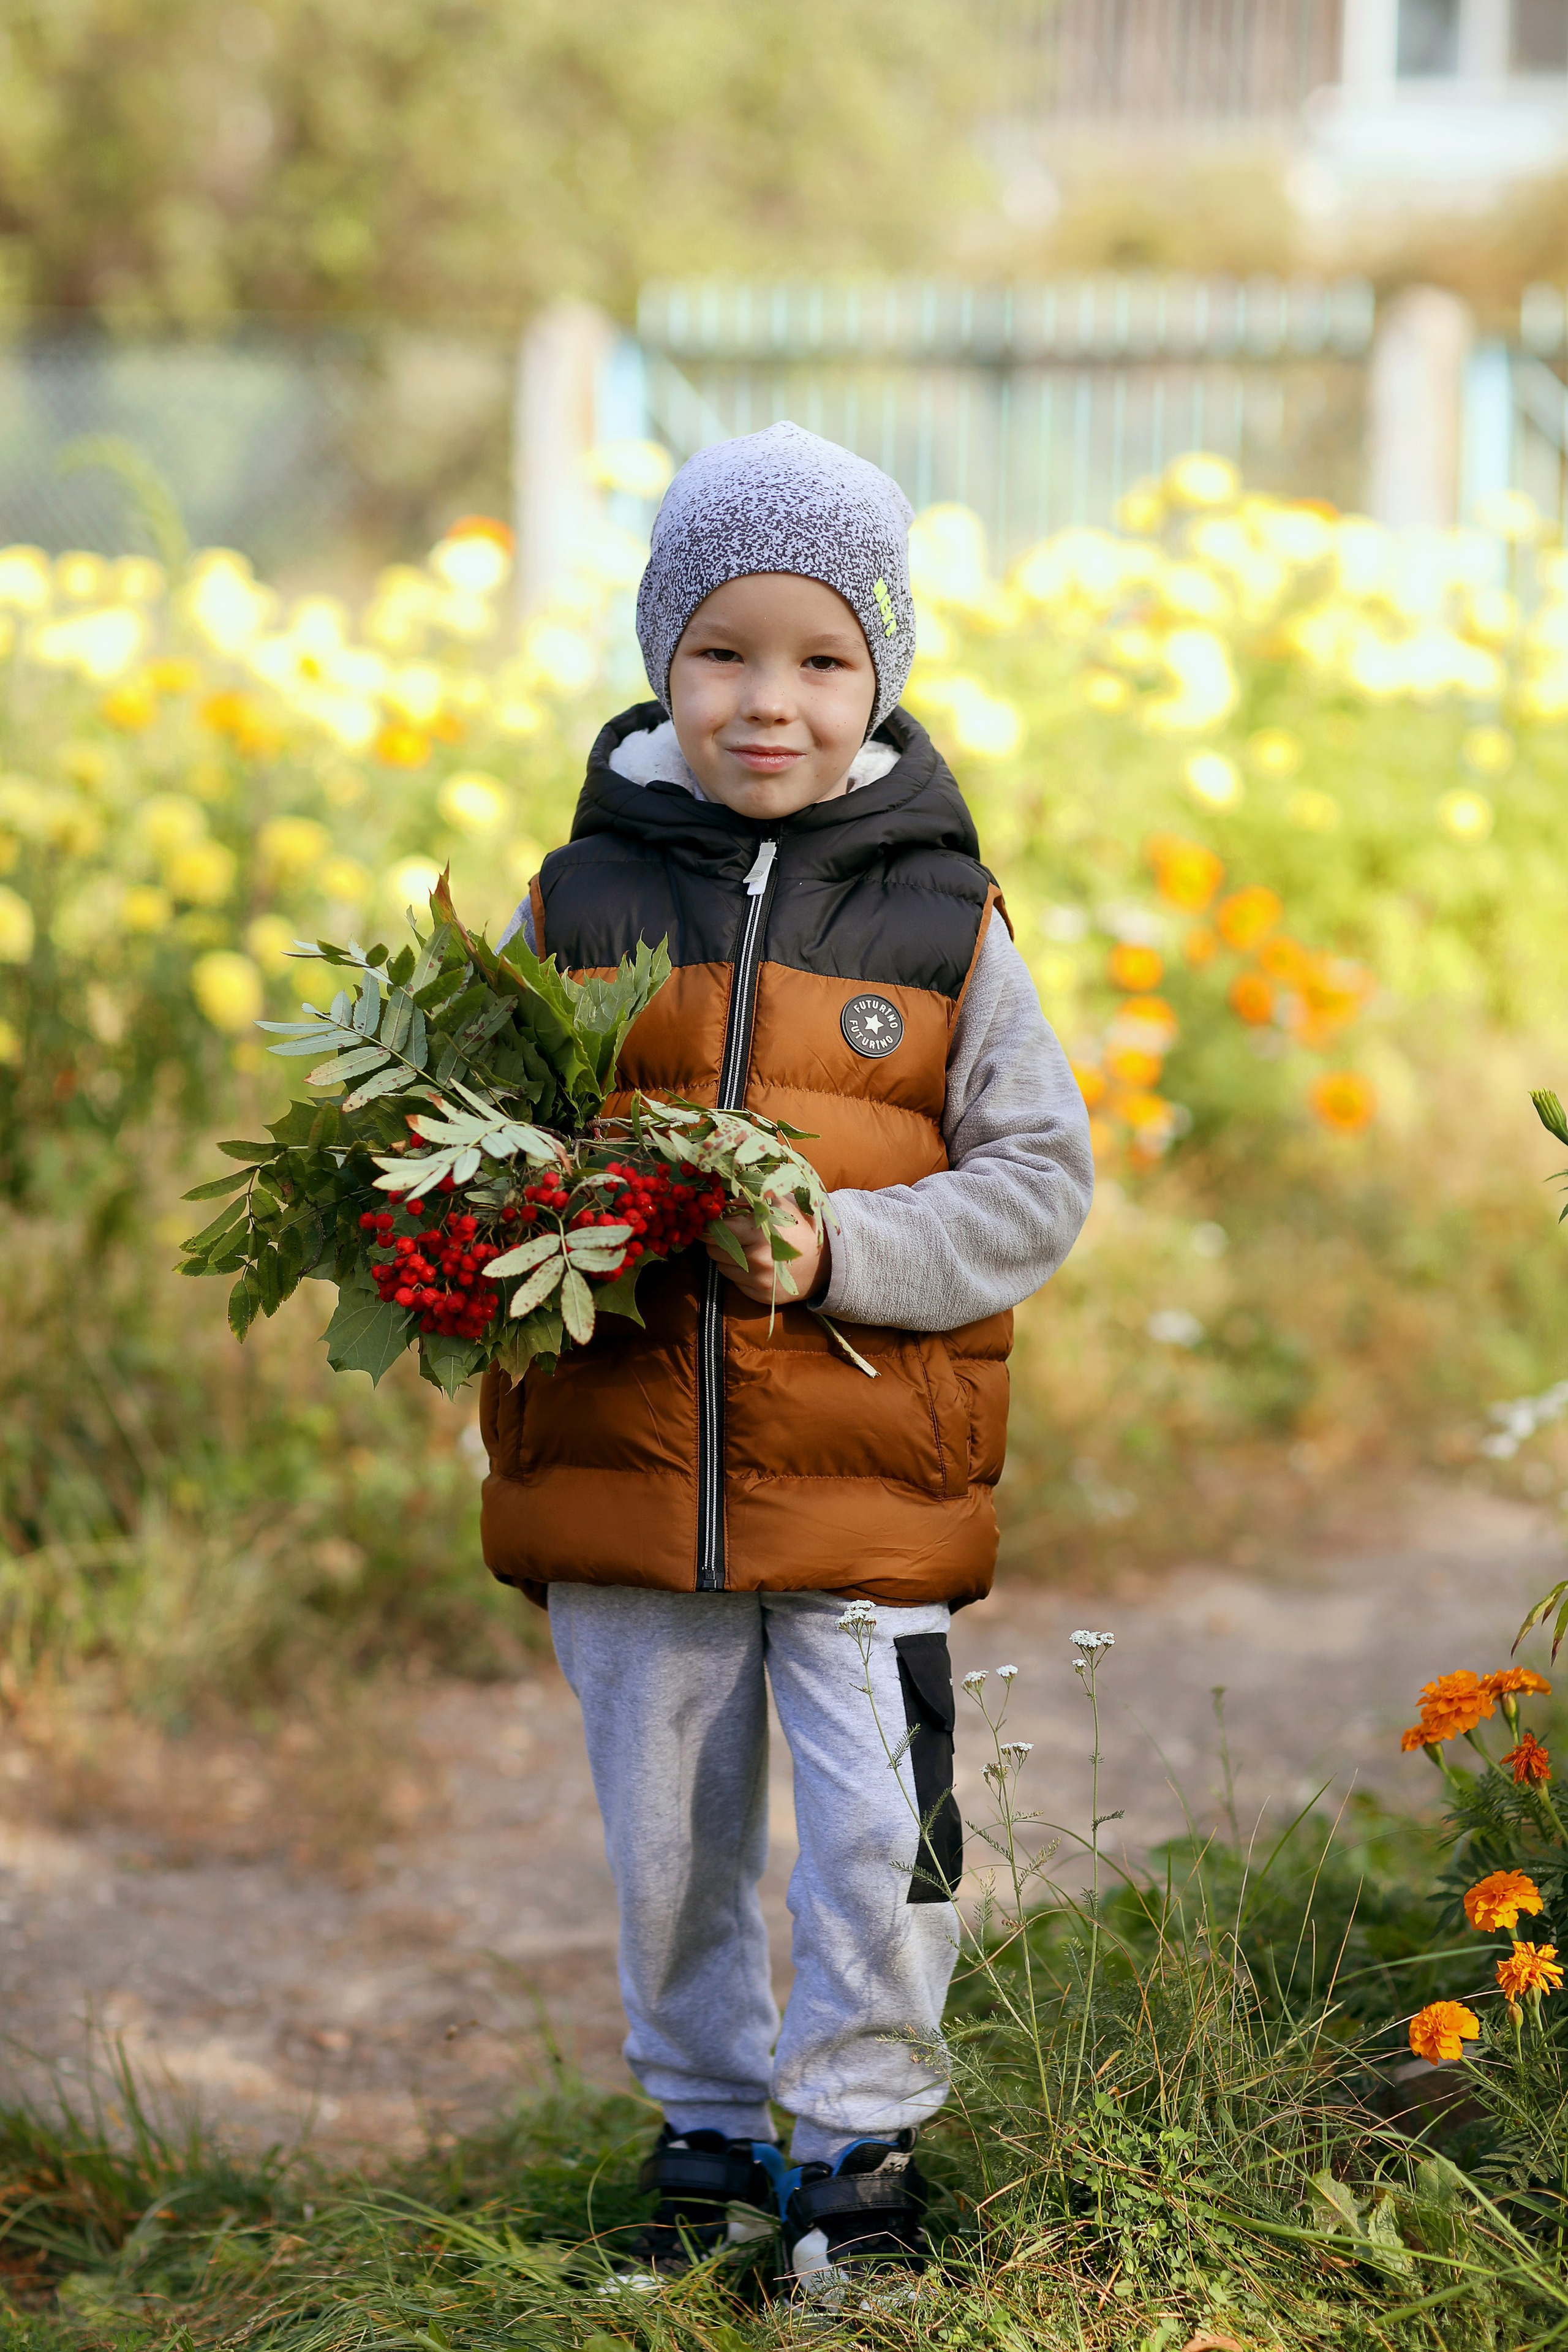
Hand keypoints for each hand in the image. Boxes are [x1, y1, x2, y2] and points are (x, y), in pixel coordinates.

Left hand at [705, 1203, 828, 1306]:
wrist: (827, 1260)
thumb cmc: (800, 1226)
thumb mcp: (779, 1204)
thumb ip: (748, 1199)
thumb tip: (720, 1202)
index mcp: (761, 1233)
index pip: (718, 1229)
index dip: (713, 1224)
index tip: (714, 1221)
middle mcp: (758, 1259)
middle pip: (714, 1249)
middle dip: (717, 1240)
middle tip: (730, 1234)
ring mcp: (759, 1280)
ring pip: (721, 1266)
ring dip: (727, 1257)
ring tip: (747, 1249)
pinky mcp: (760, 1296)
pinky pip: (734, 1282)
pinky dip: (739, 1273)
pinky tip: (756, 1265)